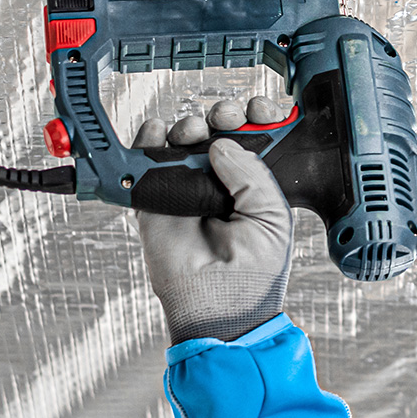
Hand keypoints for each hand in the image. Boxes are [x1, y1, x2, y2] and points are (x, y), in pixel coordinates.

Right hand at [134, 98, 293, 343]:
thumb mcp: (271, 217)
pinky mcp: (154, 201)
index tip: (260, 110)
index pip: (256, 141)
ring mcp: (186, 191)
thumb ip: (252, 175)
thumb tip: (223, 143)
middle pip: (217, 133)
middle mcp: (221, 185)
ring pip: (183, 142)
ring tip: (194, 132)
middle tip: (225, 117)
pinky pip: (145, 162)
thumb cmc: (255, 272)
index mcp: (254, 188)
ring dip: (188, 126)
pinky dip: (148, 140)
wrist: (218, 307)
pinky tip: (159, 132)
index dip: (258, 119)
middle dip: (222, 116)